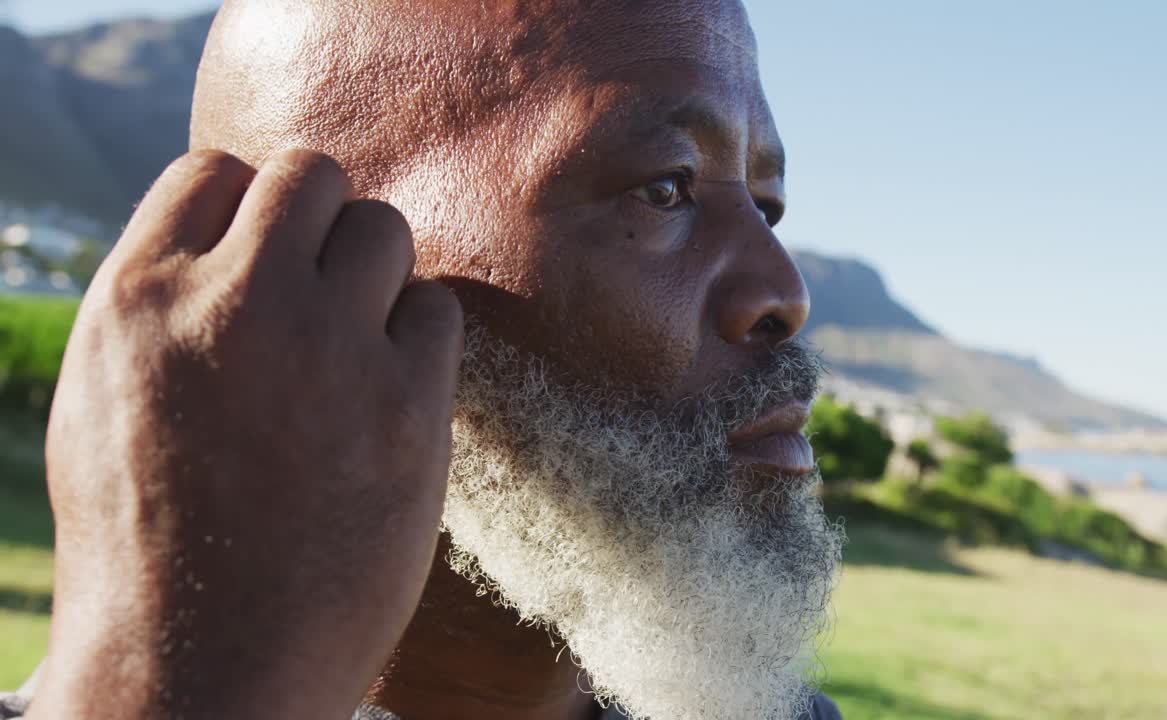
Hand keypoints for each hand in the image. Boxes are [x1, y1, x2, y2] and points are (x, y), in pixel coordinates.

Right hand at [29, 149, 461, 719]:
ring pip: (385, 229)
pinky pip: (438, 311)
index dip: (248, 209)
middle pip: (314, 175)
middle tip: (323, 288)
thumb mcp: (106, 398)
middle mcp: (233, 306)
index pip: (216, 170)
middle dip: (321, 220)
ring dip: (376, 274)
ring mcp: (326, 353)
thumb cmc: (146, 540)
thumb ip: (162, 302)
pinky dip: (420, 340)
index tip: (264, 259)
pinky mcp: (407, 408)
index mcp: (138, 300)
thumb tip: (231, 233)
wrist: (202, 668)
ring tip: (355, 345)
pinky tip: (390, 394)